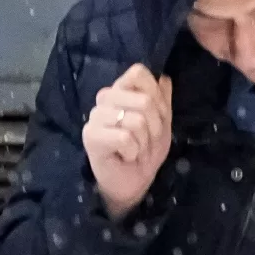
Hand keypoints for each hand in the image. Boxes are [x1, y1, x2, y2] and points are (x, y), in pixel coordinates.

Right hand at [82, 63, 172, 219]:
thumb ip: (163, 99)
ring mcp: (95, 116)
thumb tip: (164, 78)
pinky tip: (125, 156)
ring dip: (144, 142)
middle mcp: (105, 98)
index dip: (156, 96)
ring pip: (137, 120)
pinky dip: (133, 151)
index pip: (138, 73)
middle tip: (147, 140)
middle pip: (144, 100)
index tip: (157, 116)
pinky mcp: (90, 135)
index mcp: (121, 90)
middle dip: (156, 126)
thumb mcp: (162, 123)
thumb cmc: (146, 150)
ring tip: (136, 149)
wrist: (133, 181)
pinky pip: (125, 137)